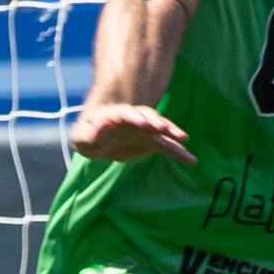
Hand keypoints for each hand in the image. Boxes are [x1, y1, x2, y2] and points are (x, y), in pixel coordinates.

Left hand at [70, 102, 193, 166]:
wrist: (99, 140)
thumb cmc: (88, 136)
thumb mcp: (81, 137)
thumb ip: (87, 133)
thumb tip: (100, 126)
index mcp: (115, 115)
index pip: (125, 113)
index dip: (132, 117)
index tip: (142, 124)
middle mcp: (133, 119)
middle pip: (147, 116)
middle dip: (154, 120)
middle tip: (161, 126)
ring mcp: (145, 130)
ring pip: (161, 128)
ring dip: (171, 131)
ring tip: (183, 138)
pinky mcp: (152, 143)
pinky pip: (168, 147)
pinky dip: (179, 153)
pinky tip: (192, 160)